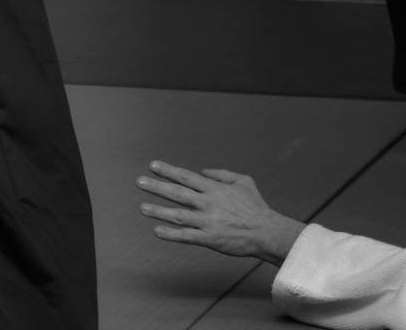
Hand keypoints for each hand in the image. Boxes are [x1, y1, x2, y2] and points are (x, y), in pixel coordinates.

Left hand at [137, 160, 303, 263]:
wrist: (266, 231)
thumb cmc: (255, 206)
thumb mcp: (243, 180)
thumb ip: (221, 174)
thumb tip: (203, 171)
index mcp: (214, 188)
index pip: (186, 177)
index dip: (168, 171)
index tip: (153, 166)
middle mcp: (208, 203)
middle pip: (177, 192)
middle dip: (156, 186)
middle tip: (139, 182)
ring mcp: (207, 221)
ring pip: (177, 214)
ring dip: (158, 211)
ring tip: (142, 207)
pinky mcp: (209, 239)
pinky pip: (186, 236)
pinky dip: (171, 234)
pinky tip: (157, 230)